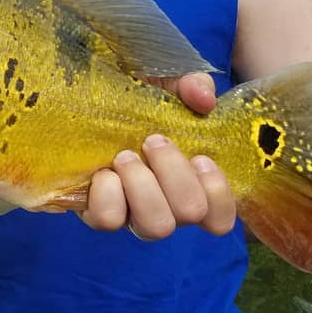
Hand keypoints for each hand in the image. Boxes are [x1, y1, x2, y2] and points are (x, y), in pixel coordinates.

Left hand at [79, 72, 235, 238]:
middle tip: (152, 141)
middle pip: (190, 214)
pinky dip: (108, 195)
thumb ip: (193, 85)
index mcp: (191, 184)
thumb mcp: (168, 86)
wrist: (90, 100)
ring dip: (143, 187)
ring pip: (155, 227)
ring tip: (125, 155)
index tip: (199, 157)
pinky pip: (109, 221)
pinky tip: (103, 172)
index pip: (220, 219)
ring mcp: (133, 214)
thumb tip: (204, 99)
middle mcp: (167, 208)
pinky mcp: (98, 213)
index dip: (216, 193)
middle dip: (174, 174)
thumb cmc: (139, 101)